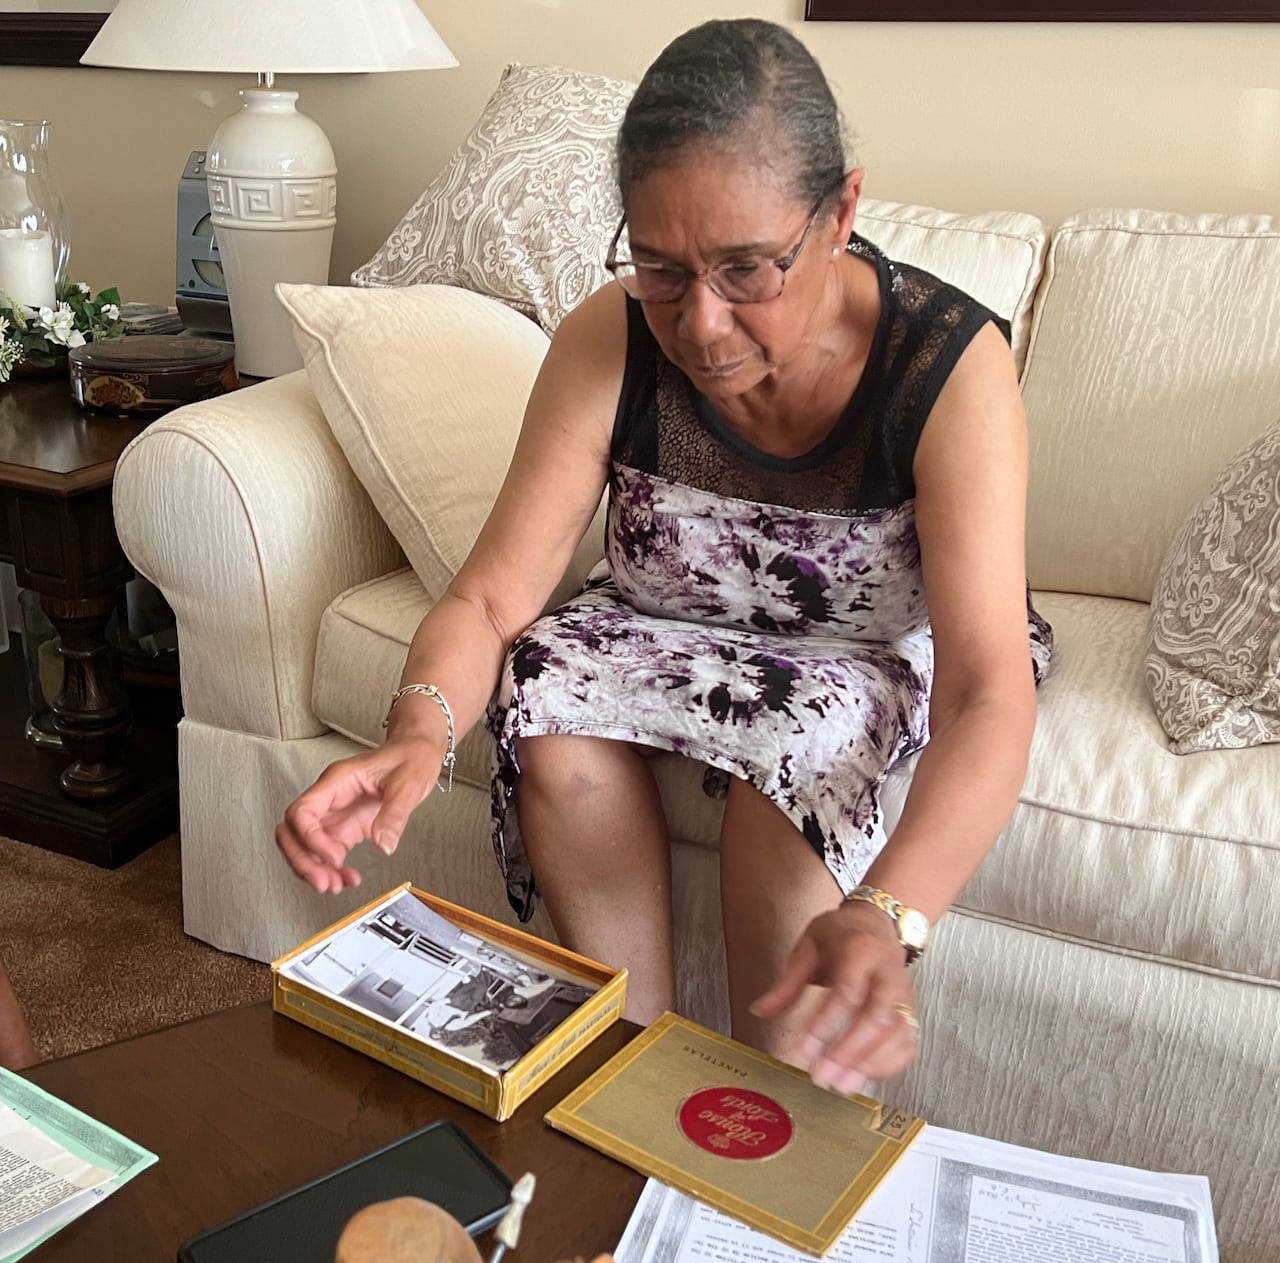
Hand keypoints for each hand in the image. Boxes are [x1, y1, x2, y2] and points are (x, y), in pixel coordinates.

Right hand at [275, 737, 441, 892]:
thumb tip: (384, 845)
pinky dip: (331, 870)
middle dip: (303, 860)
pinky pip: (326, 853)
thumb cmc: (410, 758)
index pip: (303, 812)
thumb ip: (395, 814)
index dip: (310, 839)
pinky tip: (347, 878)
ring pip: (305, 846)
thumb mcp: (408, 784)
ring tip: (335, 885)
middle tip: (324, 882)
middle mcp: (329, 799)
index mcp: (337, 781)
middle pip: (293, 832)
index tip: (334, 857)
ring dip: (314, 869)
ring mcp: (335, 814)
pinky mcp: (345, 828)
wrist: (417, 753)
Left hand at [751, 900, 919, 1095]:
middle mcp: (887, 974)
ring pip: (896, 1033)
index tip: (806, 1049)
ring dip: (869, 1064)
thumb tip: (760, 1011)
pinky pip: (907, 1042)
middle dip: (849, 1051)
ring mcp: (903, 995)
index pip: (847, 991)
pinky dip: (890, 1064)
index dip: (827, 1024)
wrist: (876, 923)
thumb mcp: (808, 948)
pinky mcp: (910, 1012)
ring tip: (842, 1085)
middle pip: (876, 1016)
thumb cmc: (841, 936)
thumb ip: (787, 984)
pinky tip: (866, 1076)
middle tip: (823, 1075)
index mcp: (859, 951)